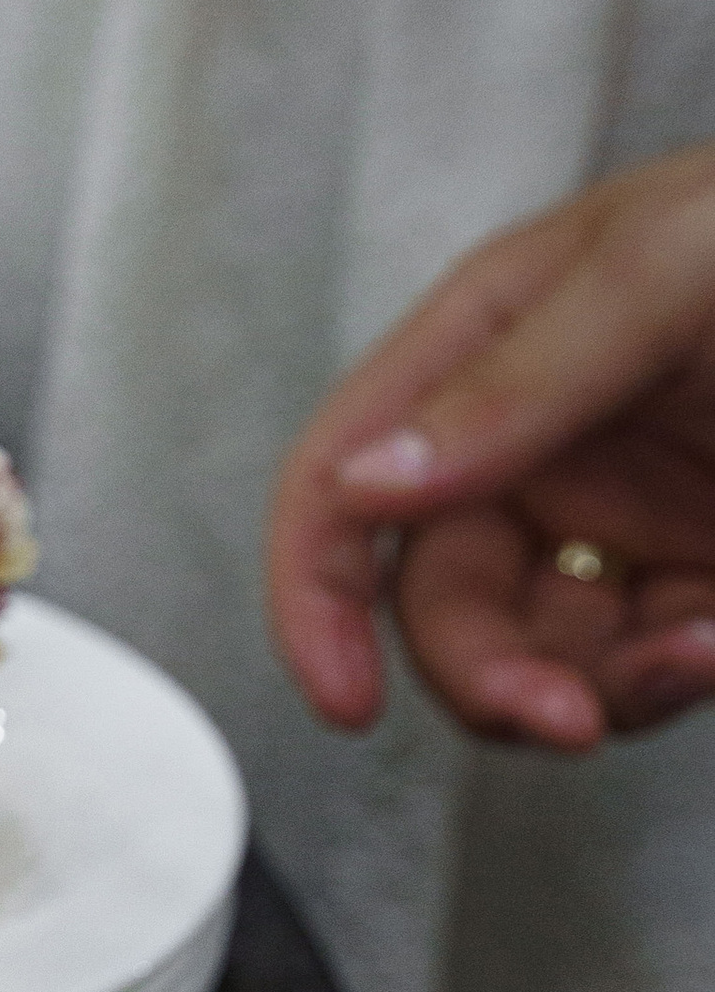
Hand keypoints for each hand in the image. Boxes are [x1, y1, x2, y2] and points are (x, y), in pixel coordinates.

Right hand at [267, 144, 714, 748]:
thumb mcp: (664, 276)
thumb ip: (515, 381)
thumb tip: (373, 478)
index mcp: (497, 339)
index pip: (345, 474)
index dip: (315, 591)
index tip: (341, 695)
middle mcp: (544, 436)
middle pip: (441, 600)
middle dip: (487, 674)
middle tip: (556, 715)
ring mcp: (628, 511)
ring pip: (540, 657)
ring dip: (596, 689)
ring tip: (689, 656)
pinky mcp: (706, 572)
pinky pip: (643, 665)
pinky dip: (670, 678)